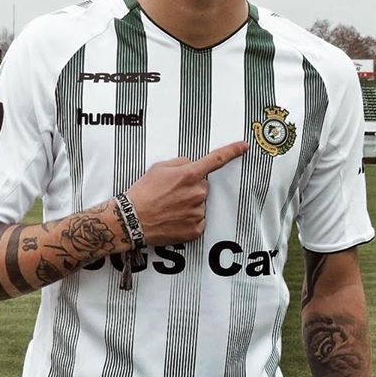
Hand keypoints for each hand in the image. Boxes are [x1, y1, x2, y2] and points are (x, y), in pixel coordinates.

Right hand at [124, 141, 247, 245]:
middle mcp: (197, 193)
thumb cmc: (143, 193)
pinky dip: (188, 220)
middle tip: (171, 194)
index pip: (216, 160)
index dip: (232, 151)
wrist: (132, 219)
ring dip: (189, 205)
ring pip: (200, 204)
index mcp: (189, 175)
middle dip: (191, 188)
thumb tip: (191, 165)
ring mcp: (198, 212)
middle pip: (203, 186)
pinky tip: (173, 219)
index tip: (243, 146)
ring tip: (169, 208)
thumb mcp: (159, 168)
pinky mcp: (196, 229)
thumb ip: (180, 163)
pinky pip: (198, 221)